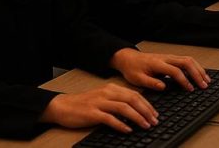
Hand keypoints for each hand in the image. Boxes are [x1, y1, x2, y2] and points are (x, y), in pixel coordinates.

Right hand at [39, 84, 157, 132]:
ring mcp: (99, 102)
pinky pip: (110, 119)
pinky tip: (128, 130)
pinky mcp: (92, 113)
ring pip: (124, 108)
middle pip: (132, 99)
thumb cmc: (84, 104)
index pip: (135, 94)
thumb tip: (136, 109)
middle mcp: (107, 93)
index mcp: (112, 88)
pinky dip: (121, 124)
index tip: (155, 114)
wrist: (63, 106)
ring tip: (145, 126)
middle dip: (146, 111)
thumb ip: (118, 101)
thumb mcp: (103, 98)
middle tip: (154, 121)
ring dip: (137, 117)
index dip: (147, 104)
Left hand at [110, 48, 209, 91]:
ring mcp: (169, 57)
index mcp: (157, 63)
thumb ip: (151, 83)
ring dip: (199, 69)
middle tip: (204, 85)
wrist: (129, 58)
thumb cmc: (133, 69)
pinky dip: (195, 66)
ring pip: (188, 59)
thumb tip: (164, 87)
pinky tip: (200, 73)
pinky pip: (186, 60)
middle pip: (186, 62)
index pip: (175, 71)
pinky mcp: (171, 58)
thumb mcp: (137, 79)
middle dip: (197, 74)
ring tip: (206, 80)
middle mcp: (166, 58)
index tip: (190, 89)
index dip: (184, 80)